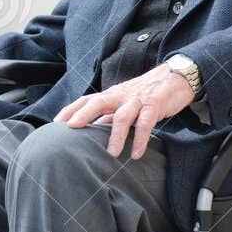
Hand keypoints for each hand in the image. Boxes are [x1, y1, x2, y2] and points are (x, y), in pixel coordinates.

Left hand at [54, 65, 194, 158]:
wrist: (176, 78)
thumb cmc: (145, 93)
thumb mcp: (123, 103)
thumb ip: (108, 117)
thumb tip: (89, 132)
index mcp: (111, 96)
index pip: (86, 100)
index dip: (70, 110)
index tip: (55, 123)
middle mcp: (121, 96)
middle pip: (98, 102)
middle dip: (83, 114)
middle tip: (71, 129)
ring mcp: (137, 101)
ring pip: (122, 117)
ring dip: (115, 136)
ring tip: (111, 154)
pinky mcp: (155, 106)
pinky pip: (146, 123)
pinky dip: (140, 139)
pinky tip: (136, 154)